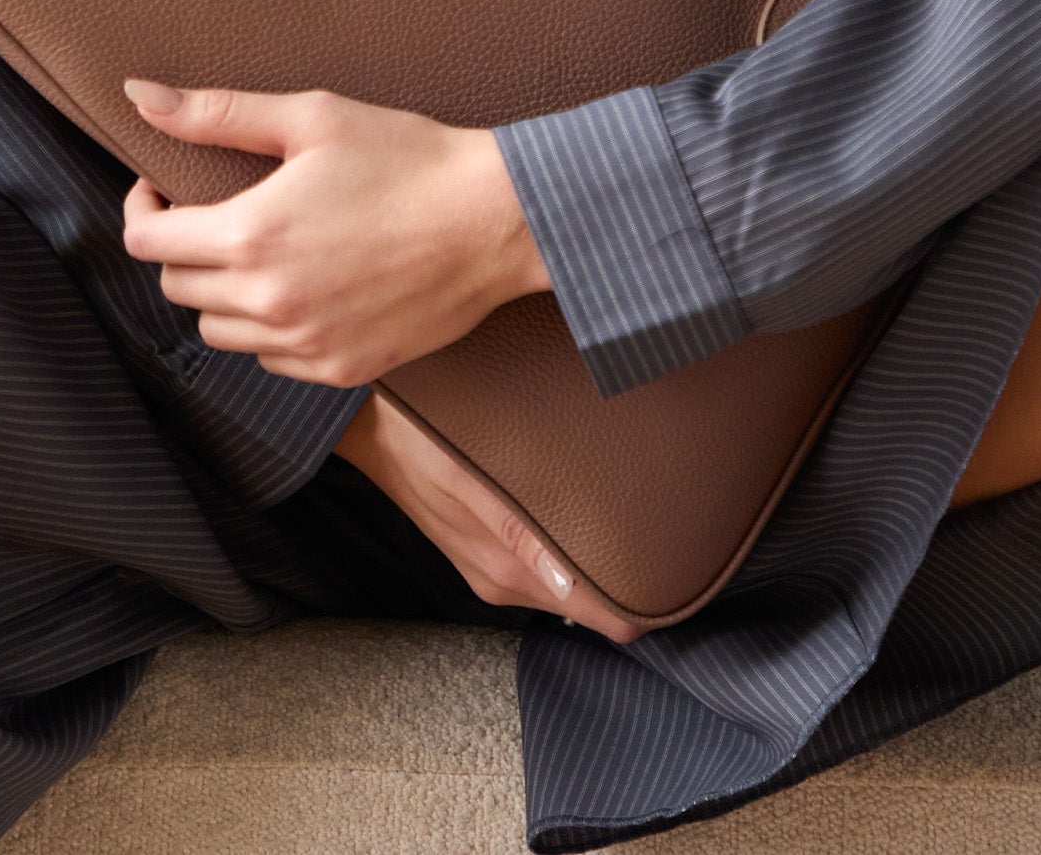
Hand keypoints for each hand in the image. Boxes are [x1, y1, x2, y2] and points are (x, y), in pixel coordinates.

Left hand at [120, 81, 550, 385]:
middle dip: (183, 246)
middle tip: (216, 211)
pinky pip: (270, 358)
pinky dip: (269, 327)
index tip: (162, 189)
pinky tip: (304, 284)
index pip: (148, 243)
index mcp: (251, 235)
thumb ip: (216, 112)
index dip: (143, 210)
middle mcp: (269, 302)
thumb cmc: (408, 158)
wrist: (494, 220)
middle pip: (177, 287)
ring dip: (221, 291)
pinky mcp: (339, 370)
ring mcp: (304, 344)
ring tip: (261, 249)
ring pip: (218, 330)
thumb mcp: (311, 117)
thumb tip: (140, 95)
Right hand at [331, 391, 648, 645]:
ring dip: (597, 564)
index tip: (680, 582)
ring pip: (564, 583)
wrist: (360, 423)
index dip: (640, 607)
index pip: (593, 616)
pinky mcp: (480, 546)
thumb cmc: (412, 437)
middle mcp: (501, 578)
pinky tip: (583, 521)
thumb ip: (517, 533)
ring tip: (644, 528)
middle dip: (628, 581)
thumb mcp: (464, 478)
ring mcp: (489, 565)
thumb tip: (571, 581)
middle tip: (677, 544)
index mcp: (505, 570)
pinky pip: (540, 564)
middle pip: (585, 602)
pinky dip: (567, 553)